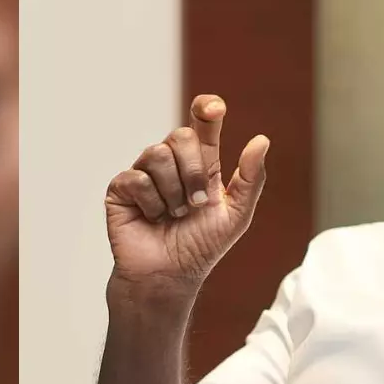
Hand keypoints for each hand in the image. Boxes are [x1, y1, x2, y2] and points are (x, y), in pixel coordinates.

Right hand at [104, 95, 269, 288]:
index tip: (215, 109)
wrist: (171, 275)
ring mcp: (145, 173)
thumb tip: (262, 140)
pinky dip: (152, 203)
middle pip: (181, 136)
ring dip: (174, 191)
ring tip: (176, 215)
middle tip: (197, 203)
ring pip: (157, 155)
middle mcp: (172, 163)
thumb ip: (250, 178)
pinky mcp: (121, 188)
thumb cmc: (202, 246)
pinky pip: (137, 178)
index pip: (203, 125)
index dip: (207, 109)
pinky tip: (153, 218)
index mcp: (201, 164)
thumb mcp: (236, 214)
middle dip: (194, 171)